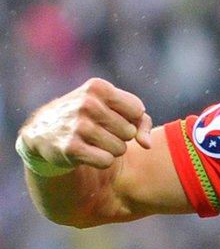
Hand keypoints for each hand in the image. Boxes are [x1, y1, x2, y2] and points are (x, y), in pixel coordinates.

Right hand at [18, 78, 152, 170]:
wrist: (44, 131)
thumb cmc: (89, 117)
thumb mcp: (113, 108)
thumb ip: (141, 121)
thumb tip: (146, 144)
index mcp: (99, 87)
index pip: (138, 110)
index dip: (130, 119)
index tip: (113, 117)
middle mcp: (87, 103)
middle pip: (129, 132)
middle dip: (119, 136)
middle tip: (99, 131)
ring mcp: (78, 125)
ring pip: (120, 148)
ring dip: (110, 149)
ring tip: (92, 141)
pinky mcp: (71, 147)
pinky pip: (107, 161)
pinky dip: (101, 161)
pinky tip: (87, 152)